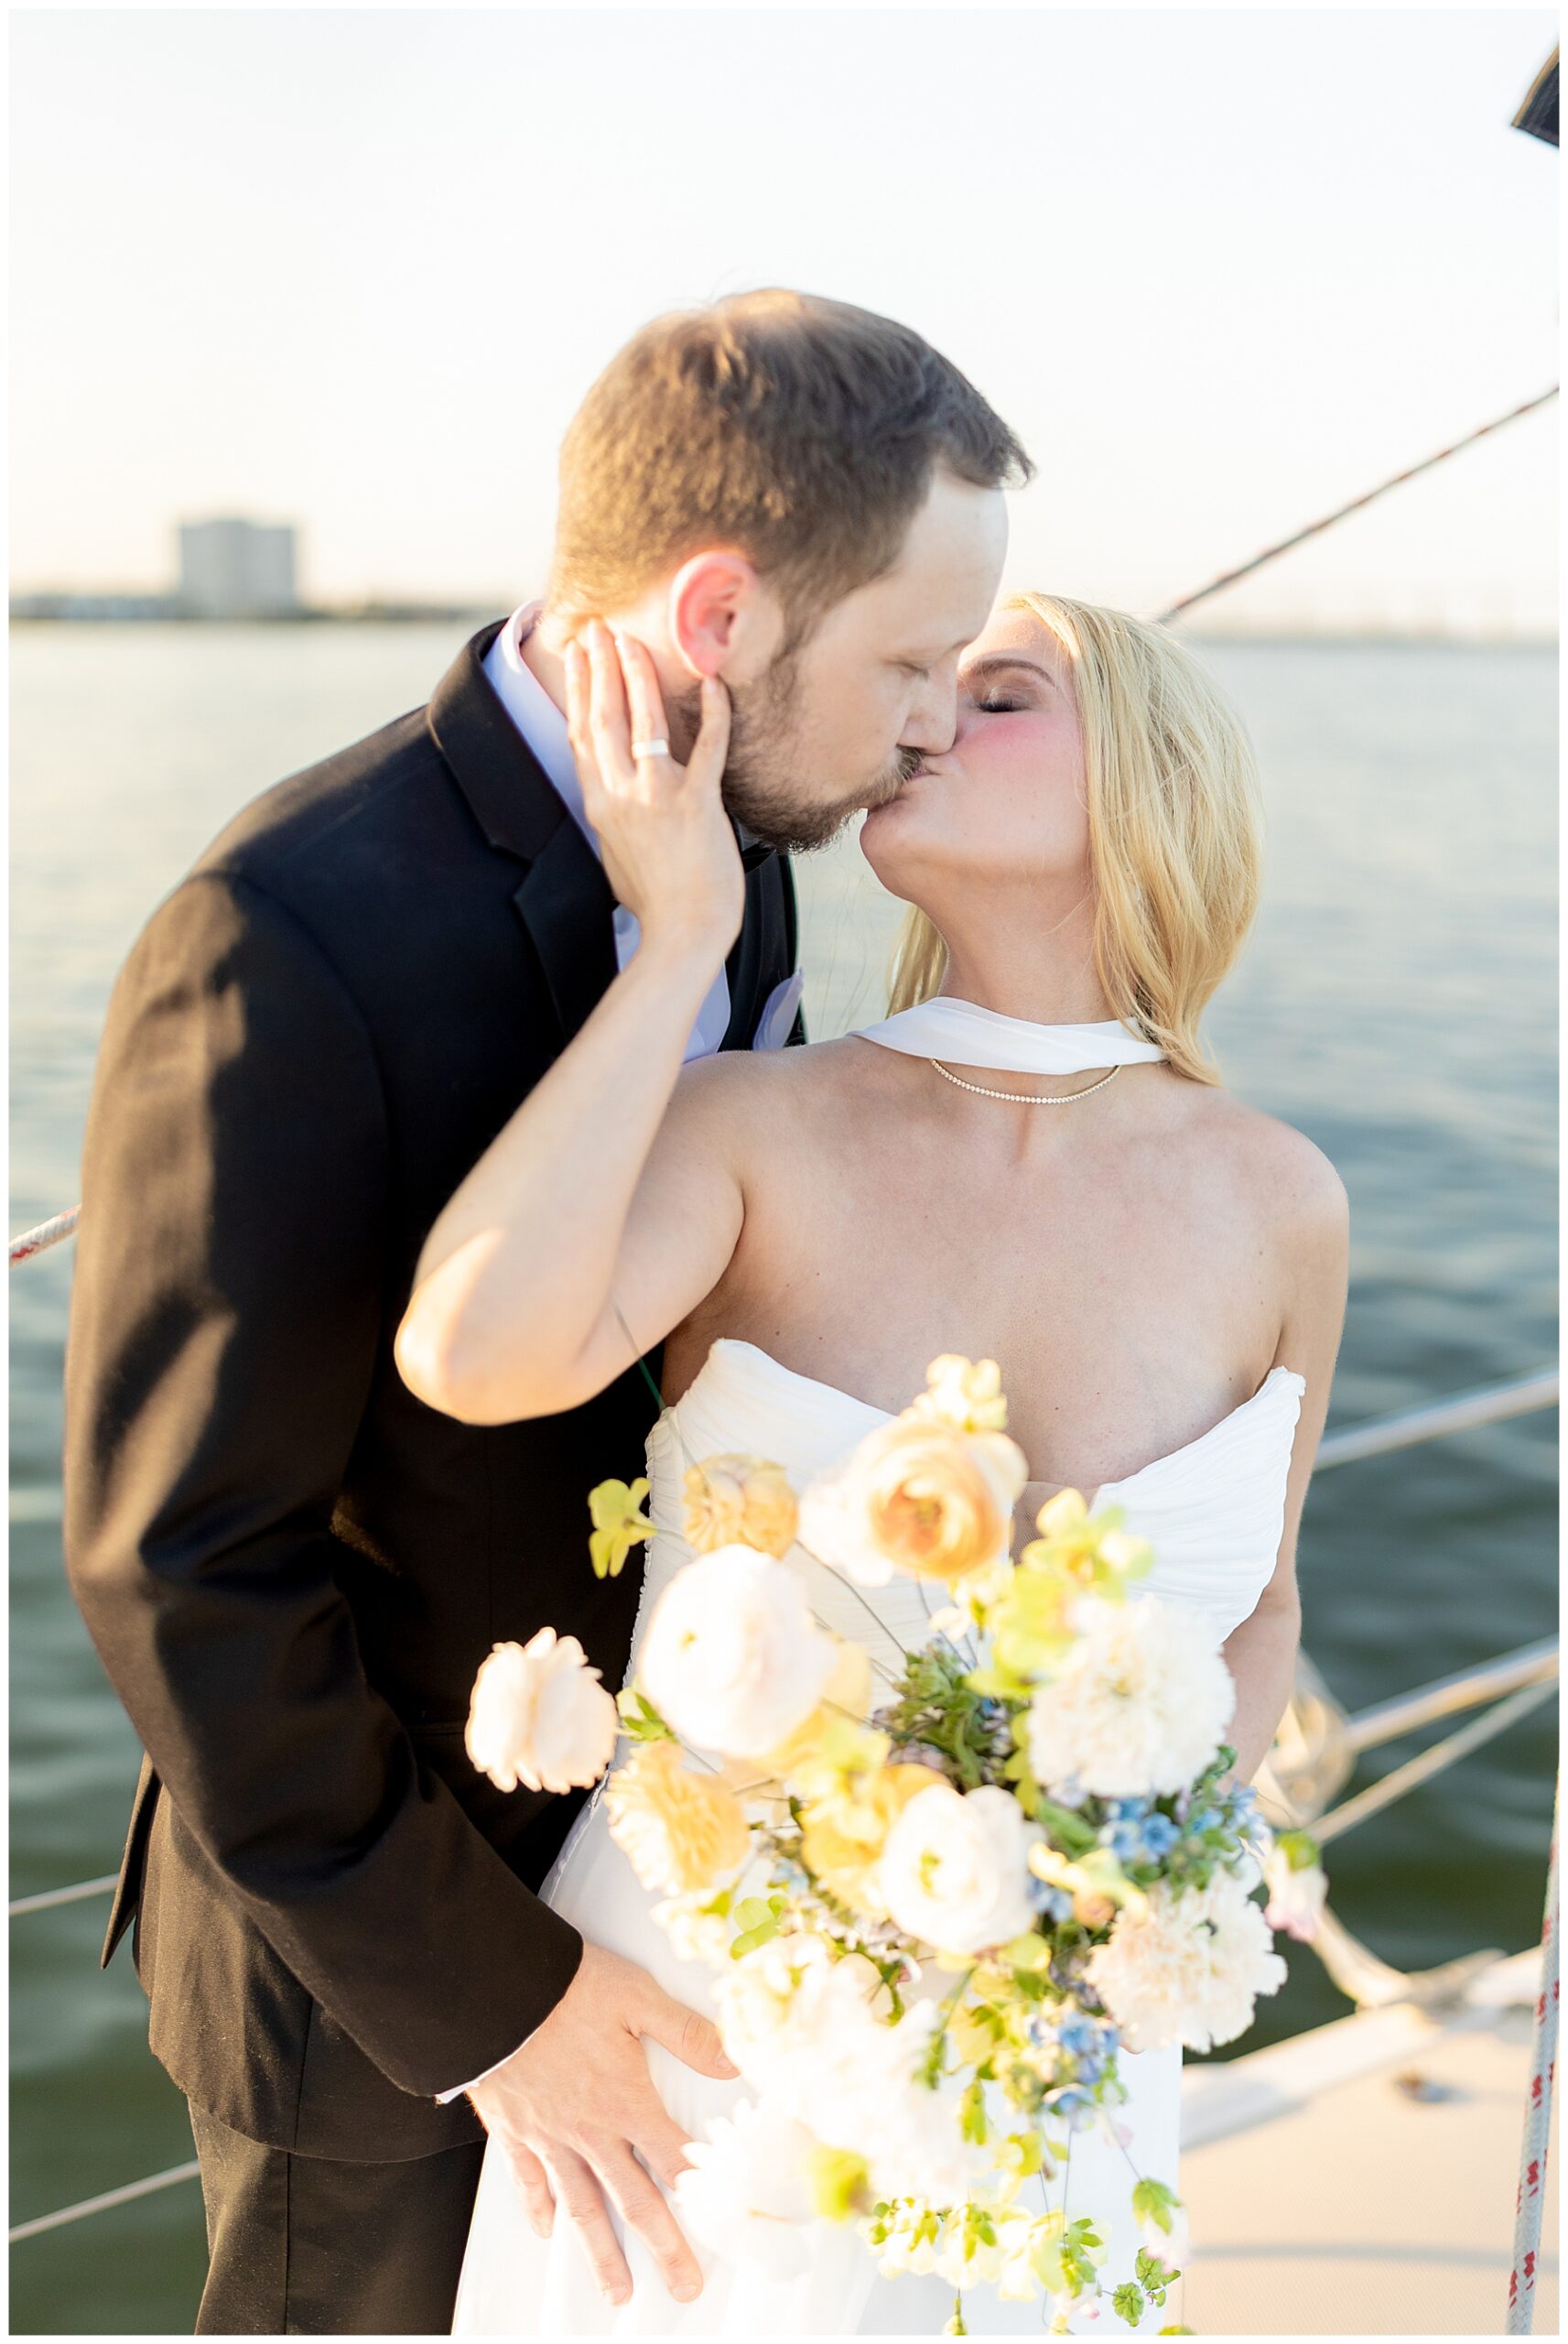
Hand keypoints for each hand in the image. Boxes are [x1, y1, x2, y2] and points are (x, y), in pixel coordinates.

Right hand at [467, 1939, 737, 2307]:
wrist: (491, 1990)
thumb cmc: (565, 1987)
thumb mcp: (636, 1997)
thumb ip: (686, 2032)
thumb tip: (733, 2060)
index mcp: (626, 2102)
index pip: (674, 2160)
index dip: (703, 2195)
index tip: (723, 2227)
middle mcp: (590, 2132)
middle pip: (633, 2201)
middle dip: (663, 2248)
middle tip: (684, 2288)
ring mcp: (549, 2137)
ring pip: (581, 2207)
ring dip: (601, 2254)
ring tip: (617, 2293)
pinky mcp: (514, 2130)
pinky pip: (528, 2180)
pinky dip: (537, 2208)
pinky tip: (545, 2230)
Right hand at [564, 620, 743, 963]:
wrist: (682, 933)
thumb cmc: (656, 902)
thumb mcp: (616, 854)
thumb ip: (613, 816)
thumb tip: (613, 793)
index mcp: (599, 804)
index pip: (581, 735)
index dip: (577, 691)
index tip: (576, 657)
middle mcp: (621, 794)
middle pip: (603, 716)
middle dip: (598, 666)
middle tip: (598, 628)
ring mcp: (658, 796)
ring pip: (644, 721)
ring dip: (638, 675)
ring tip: (635, 640)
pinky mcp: (698, 804)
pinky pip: (709, 748)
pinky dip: (714, 713)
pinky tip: (715, 682)